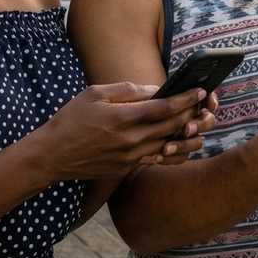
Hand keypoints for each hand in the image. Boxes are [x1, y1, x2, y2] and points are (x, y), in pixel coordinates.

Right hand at [30, 82, 212, 182]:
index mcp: (122, 118)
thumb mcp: (94, 94)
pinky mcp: (125, 168)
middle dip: (191, 114)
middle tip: (205, 104)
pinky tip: (181, 145)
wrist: (51, 155)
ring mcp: (128, 157)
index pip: (163, 108)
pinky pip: (156, 161)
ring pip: (167, 146)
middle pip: (170, 127)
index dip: (185, 99)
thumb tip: (154, 89)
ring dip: (186, 135)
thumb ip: (126, 90)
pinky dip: (172, 152)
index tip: (200, 90)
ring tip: (199, 124)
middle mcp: (129, 140)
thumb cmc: (70, 120)